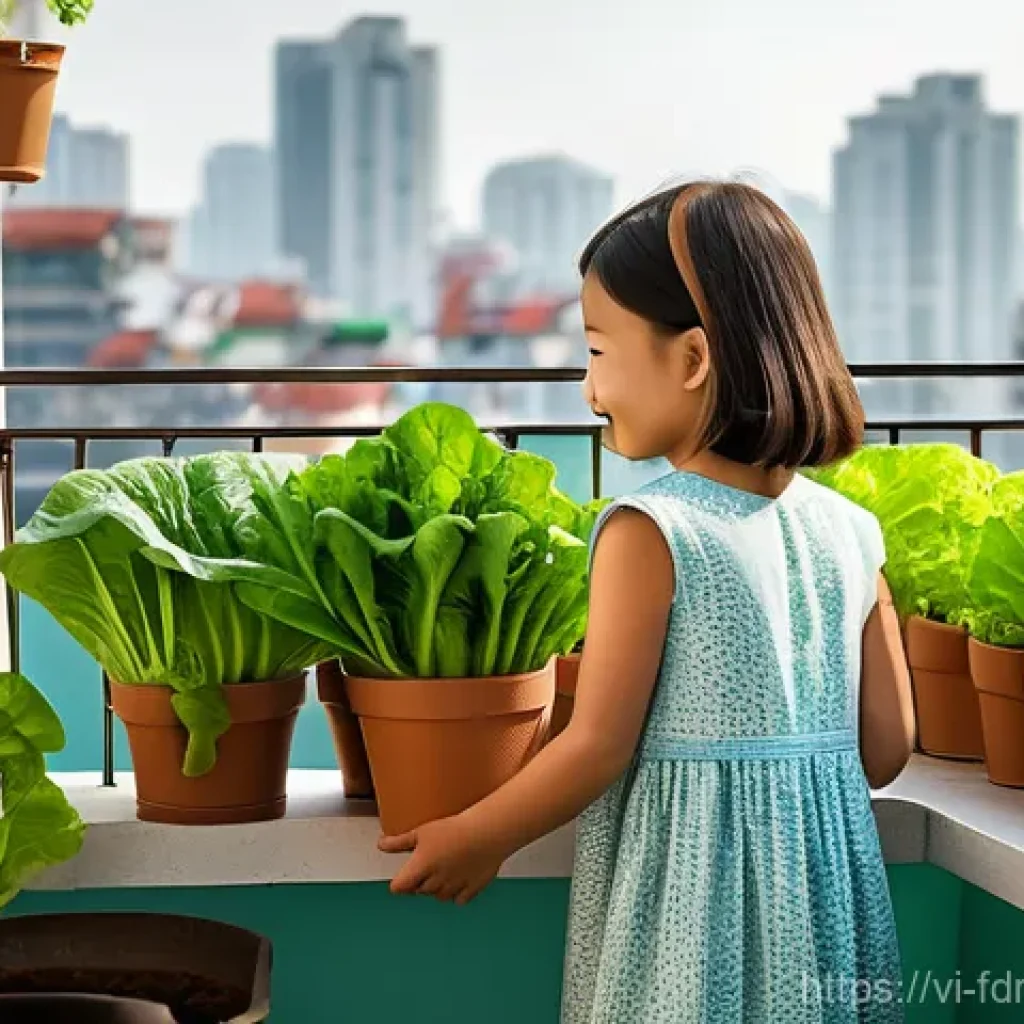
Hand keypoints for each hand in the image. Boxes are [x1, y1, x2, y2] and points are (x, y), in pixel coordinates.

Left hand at [378, 814, 503, 904]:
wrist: (487, 832)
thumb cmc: (454, 829)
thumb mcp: (422, 831)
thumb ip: (399, 842)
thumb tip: (381, 845)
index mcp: (420, 868)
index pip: (399, 887)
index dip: (399, 882)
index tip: (404, 875)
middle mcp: (435, 882)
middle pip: (419, 891)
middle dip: (421, 881)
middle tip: (431, 862)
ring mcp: (454, 888)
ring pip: (439, 896)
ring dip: (439, 887)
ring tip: (448, 865)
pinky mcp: (471, 890)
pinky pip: (460, 899)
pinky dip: (459, 891)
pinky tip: (463, 874)